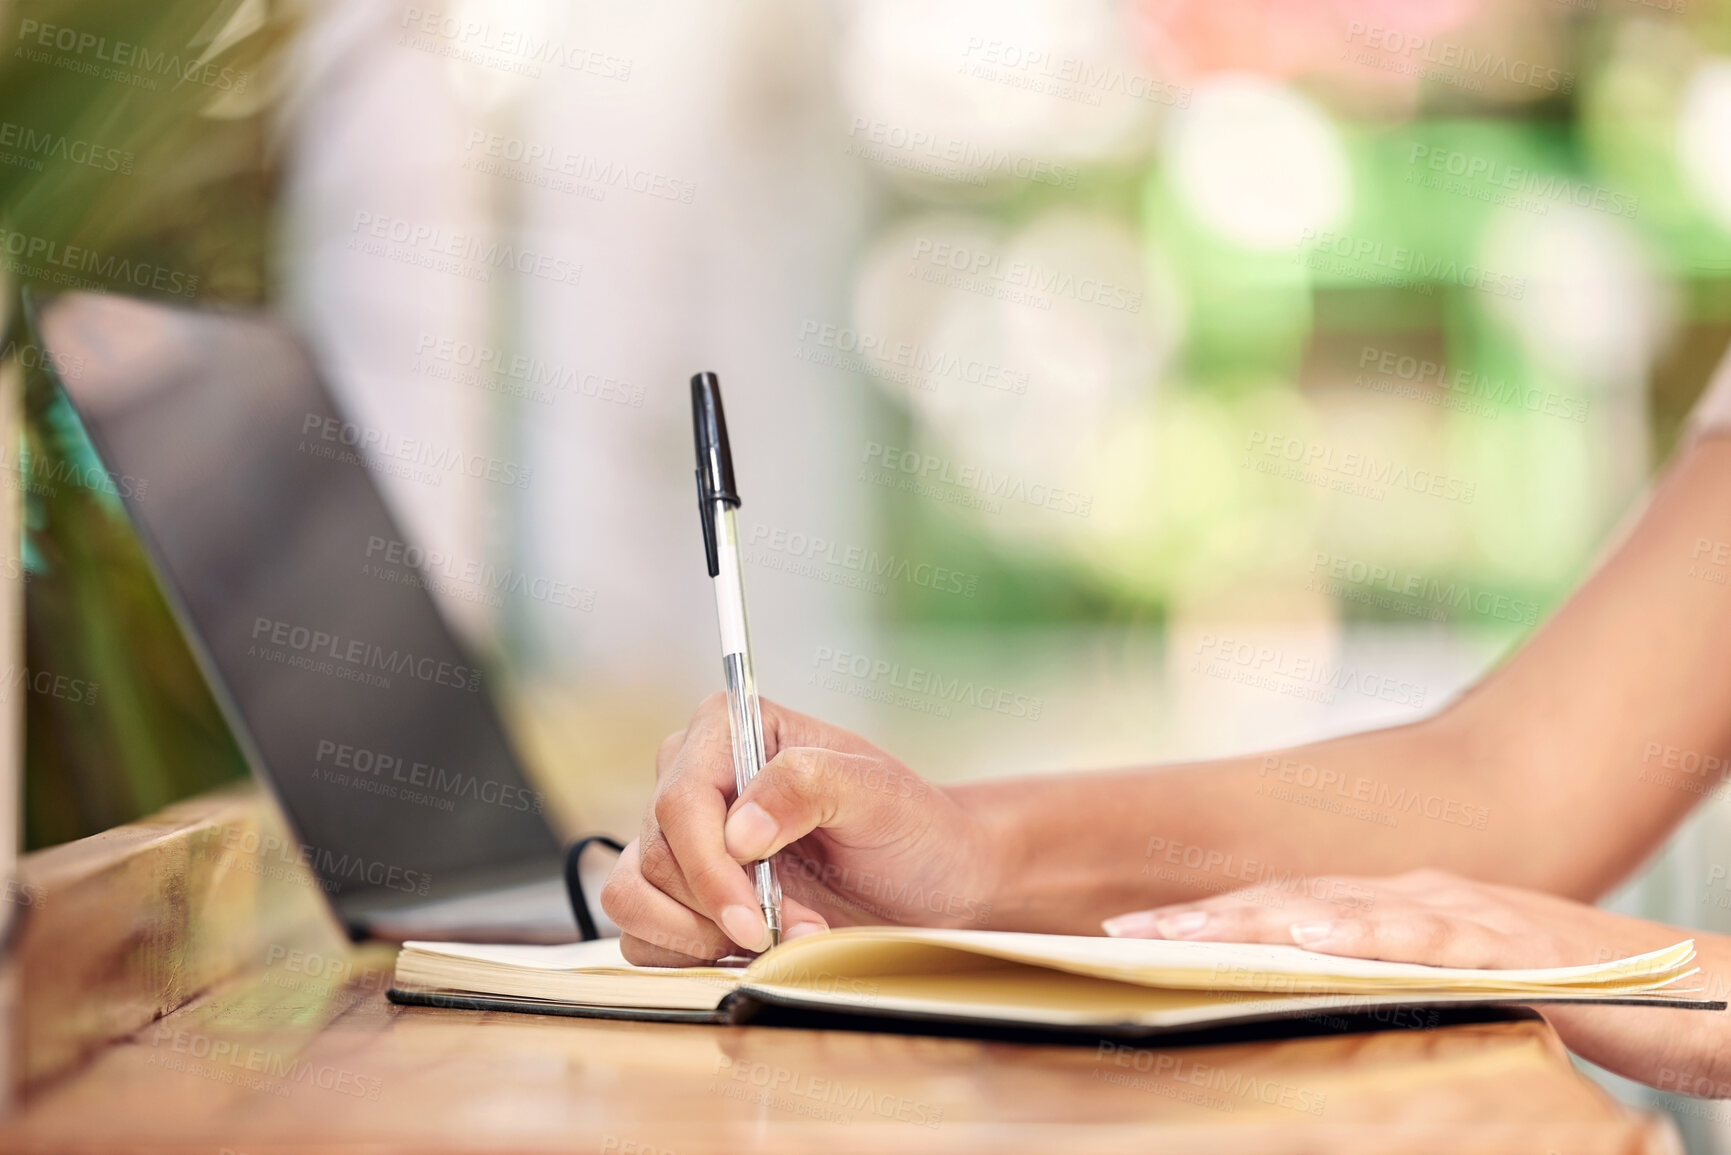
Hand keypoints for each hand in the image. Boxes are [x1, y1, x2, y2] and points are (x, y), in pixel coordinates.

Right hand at [600, 694, 995, 965]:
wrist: (930, 886)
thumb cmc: (910, 828)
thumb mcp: (878, 794)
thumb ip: (808, 785)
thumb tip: (738, 830)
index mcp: (729, 730)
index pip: (680, 800)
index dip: (709, 867)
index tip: (754, 917)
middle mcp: (692, 778)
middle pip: (657, 856)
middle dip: (725, 909)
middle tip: (797, 926)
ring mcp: (681, 841)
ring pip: (635, 897)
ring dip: (704, 937)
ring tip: (779, 937)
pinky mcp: (681, 898)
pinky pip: (643, 936)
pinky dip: (695, 957)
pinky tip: (755, 949)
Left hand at [1102, 868, 1730, 1094]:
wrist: (1690, 985)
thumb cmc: (1575, 993)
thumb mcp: (1460, 989)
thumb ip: (1394, 986)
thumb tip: (1321, 1004)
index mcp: (1403, 908)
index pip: (1285, 910)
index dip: (1209, 920)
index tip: (1135, 936)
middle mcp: (1420, 898)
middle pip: (1288, 901)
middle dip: (1203, 919)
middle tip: (1123, 934)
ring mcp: (1463, 914)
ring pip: (1336, 911)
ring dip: (1253, 922)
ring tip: (1181, 935)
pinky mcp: (1511, 945)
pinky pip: (1427, 940)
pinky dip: (1365, 936)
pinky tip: (1314, 940)